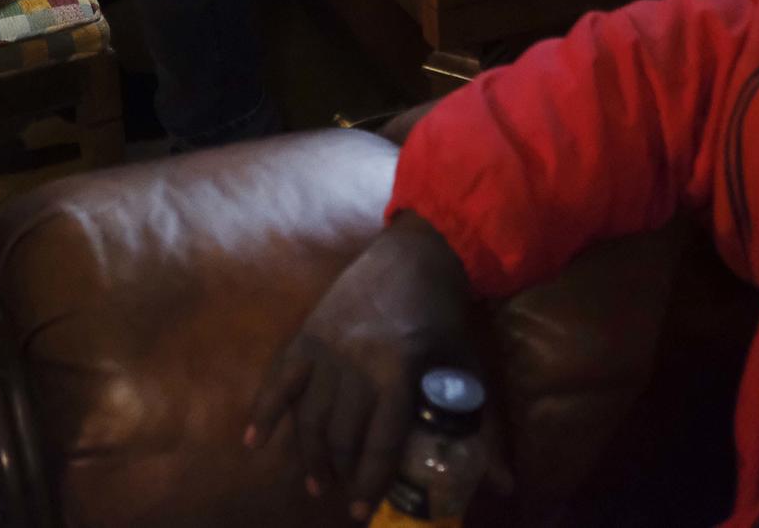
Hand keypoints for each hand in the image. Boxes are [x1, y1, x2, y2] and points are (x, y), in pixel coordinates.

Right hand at [245, 214, 475, 519]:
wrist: (416, 256)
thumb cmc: (445, 319)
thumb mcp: (468, 372)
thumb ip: (483, 430)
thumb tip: (505, 486)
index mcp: (399, 374)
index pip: (379, 443)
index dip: (370, 482)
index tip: (362, 511)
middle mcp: (357, 364)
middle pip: (341, 435)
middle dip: (341, 472)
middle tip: (345, 493)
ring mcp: (327, 348)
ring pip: (310, 416)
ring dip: (311, 454)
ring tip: (318, 481)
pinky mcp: (308, 333)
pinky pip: (278, 379)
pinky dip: (264, 412)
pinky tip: (253, 442)